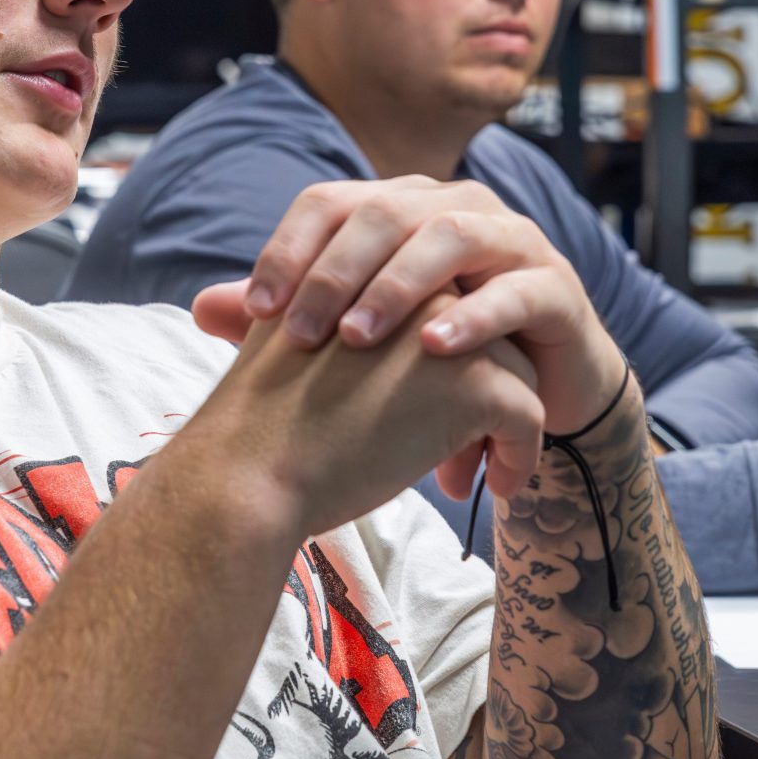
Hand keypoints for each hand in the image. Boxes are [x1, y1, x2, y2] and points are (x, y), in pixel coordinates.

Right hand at [181, 292, 545, 541]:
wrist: (249, 469)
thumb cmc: (258, 421)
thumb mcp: (276, 343)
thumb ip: (295, 315)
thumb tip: (229, 305)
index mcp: (373, 271)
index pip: (440, 307)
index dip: (440, 362)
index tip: (423, 413)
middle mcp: (417, 286)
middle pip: (483, 335)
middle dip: (479, 393)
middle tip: (459, 454)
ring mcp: (450, 331)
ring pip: (517, 373)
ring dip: (506, 426)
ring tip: (479, 472)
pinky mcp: (477, 382)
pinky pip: (528, 417)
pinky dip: (521, 455)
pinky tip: (499, 488)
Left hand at [191, 177, 626, 450]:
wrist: (540, 393)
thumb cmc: (437, 358)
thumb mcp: (366, 338)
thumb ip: (294, 315)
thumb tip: (201, 306)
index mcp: (401, 209)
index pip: (330, 204)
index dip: (289, 249)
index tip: (253, 311)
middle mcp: (456, 208)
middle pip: (386, 213)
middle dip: (335, 273)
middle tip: (297, 334)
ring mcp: (513, 241)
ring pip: (453, 236)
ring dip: (399, 286)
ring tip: (358, 340)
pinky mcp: (557, 287)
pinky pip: (518, 289)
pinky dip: (476, 317)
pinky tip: (437, 348)